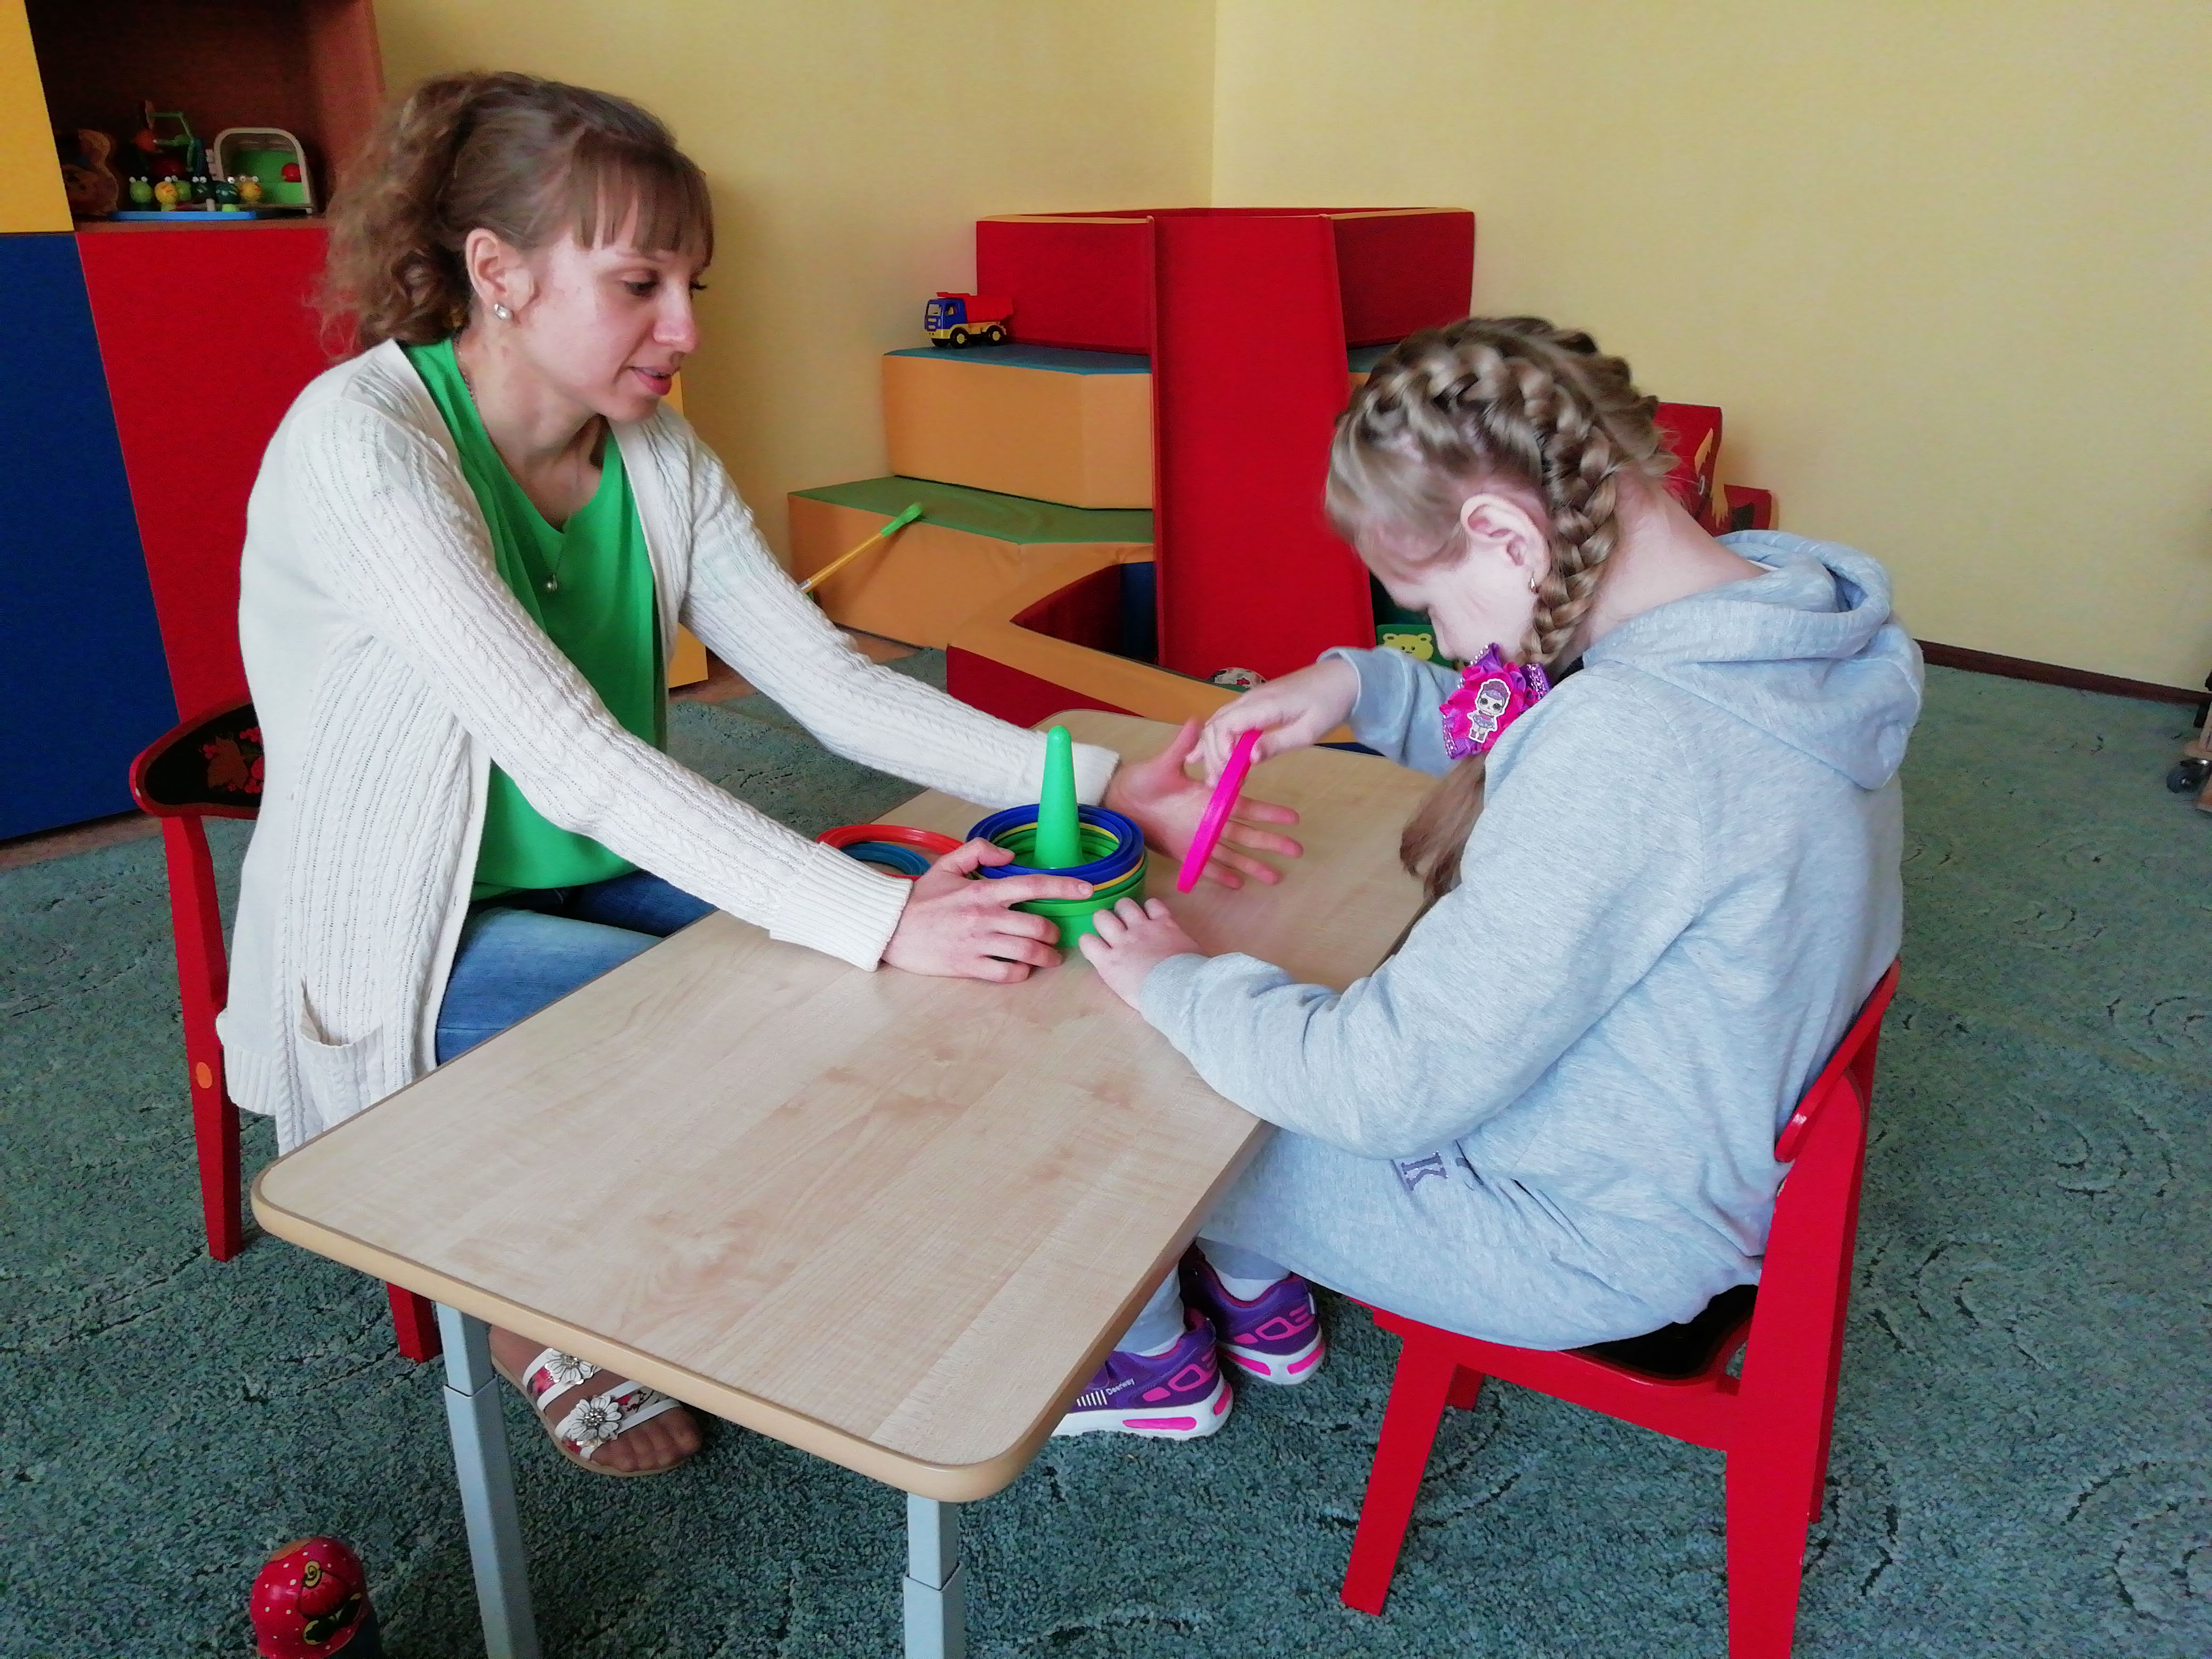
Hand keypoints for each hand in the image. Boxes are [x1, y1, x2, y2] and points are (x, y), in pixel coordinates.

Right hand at [882, 838, 1093, 982]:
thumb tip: (1010, 855)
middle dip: (1054, 933)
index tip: (1087, 890)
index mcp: (983, 891)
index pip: (1033, 885)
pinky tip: (1022, 969)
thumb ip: (979, 851)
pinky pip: (1006, 973)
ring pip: (1027, 951)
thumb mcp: (947, 865)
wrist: (890, 927)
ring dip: (1046, 956)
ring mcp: (978, 943)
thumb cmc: (921, 898)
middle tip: (1055, 936)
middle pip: (1037, 925)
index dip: (1064, 887)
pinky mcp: (968, 966)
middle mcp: (985, 917)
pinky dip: (1021, 973)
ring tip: (1050, 957)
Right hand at [1078, 896, 1204, 1006]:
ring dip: (1125, 909)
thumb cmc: (1152, 1000)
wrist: (1178, 990)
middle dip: (1104, 919)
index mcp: (1108, 963)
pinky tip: (1154, 914)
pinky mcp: (1164, 922)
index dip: (1090, 940)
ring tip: (1131, 915)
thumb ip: (1117, 974)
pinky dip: (1152, 906)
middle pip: (1101, 917)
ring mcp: (1142, 929)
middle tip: (1114, 927)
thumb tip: (1120, 970)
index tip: (1098, 944)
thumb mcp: (1124, 991)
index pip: (1086, 941)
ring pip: (1124, 905)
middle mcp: (1122, 941)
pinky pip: (1153, 904)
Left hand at [1102, 719, 1302, 889]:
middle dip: (1272, 842)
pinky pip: (1206, 867)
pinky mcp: (1184, 853)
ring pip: (1232, 854)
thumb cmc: (1142, 780)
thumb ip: (1183, 746)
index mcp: (1210, 798)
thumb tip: (1198, 721)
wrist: (1120, 801)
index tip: (1293, 817)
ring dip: (1253, 866)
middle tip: (1297, 850)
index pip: (1246, 807)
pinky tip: (1239, 885)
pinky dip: (1221, 876)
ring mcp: (1198, 839)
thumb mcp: (1164, 763)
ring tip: (1276, 877)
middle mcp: (1209, 821)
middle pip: (1247, 834)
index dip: (1269, 813)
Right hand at [1197, 657, 1359, 779]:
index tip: (1231, 772)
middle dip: (1212, 755)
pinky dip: (1217, 738)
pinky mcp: (1254, 703)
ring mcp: (1250, 699)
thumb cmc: (1329, 706)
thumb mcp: (1307, 732)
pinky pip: (1227, 719)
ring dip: (1212, 748)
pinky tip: (1209, 755)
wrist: (1341, 679)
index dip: (1220, 750)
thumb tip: (1249, 759)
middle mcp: (1250, 699)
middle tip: (1220, 783)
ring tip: (1213, 776)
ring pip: (1218, 721)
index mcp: (1263, 705)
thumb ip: (1276, 744)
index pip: (1225, 725)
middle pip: (1215, 725)